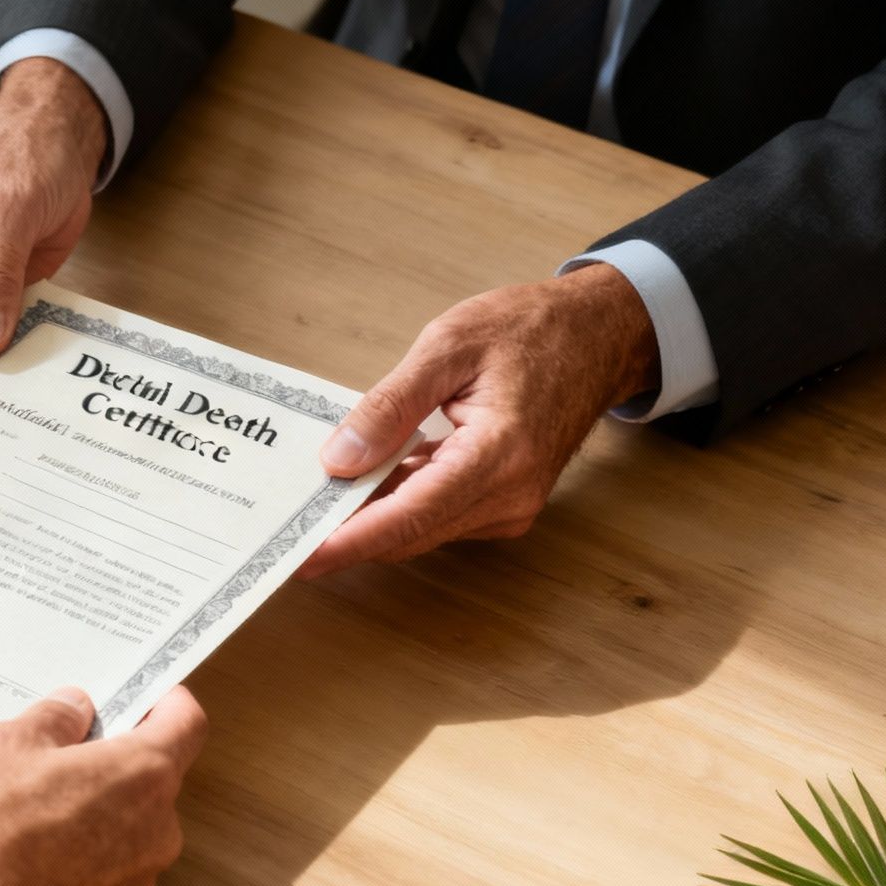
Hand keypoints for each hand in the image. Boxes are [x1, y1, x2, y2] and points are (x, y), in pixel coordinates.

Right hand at [0, 686, 206, 885]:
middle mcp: (154, 832)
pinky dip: (38, 837)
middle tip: (17, 738)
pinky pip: (76, 857)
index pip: (185, 722)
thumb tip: (77, 710)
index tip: (132, 690)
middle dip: (72, 751)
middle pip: (130, 772)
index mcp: (144, 776)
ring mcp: (128, 881)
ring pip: (91, 816)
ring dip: (40, 793)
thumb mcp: (8, 744)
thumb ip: (54, 719)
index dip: (161, 698)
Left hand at [303, 264, 660, 573]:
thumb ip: (390, 406)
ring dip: (370, 517)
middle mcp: (510, 494)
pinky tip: (365, 481)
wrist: (598, 335)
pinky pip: (439, 515)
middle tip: (286, 529)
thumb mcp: (448, 346)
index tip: (301, 556)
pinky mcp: (506, 503)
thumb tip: (340, 458)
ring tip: (314, 500)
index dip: (350, 541)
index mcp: (499, 454)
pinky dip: (399, 503)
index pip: (409, 516)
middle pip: (410, 534)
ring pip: (421, 529)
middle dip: (347, 535)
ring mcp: (512, 505)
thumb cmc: (530, 329)